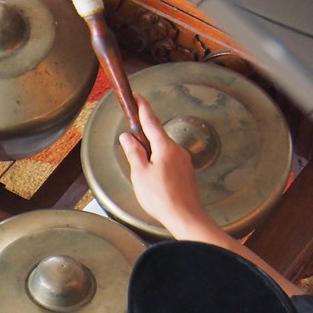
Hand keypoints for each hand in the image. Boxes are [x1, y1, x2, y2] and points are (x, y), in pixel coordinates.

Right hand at [118, 96, 213, 235]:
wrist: (185, 216)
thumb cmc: (161, 197)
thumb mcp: (139, 174)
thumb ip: (133, 152)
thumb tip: (127, 137)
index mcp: (165, 146)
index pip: (151, 121)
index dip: (142, 107)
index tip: (137, 96)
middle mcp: (177, 149)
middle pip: (157, 136)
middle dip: (143, 136)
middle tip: (130, 141)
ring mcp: (183, 161)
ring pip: (163, 150)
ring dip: (150, 152)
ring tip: (139, 169)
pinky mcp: (185, 172)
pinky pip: (169, 160)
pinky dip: (158, 162)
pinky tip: (152, 177)